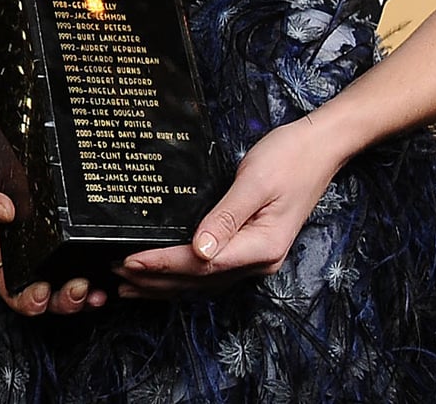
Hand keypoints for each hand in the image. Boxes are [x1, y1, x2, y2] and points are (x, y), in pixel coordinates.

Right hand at [0, 103, 101, 316]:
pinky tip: (113, 261)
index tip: (41, 292)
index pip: (13, 286)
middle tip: (79, 290)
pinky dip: (103, 260)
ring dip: (88, 293)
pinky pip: (91, 243)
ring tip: (98, 290)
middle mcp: (32, 240)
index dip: (28, 301)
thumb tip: (5, 214)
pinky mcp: (75, 210)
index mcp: (1, 241)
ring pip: (74, 273)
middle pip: (50, 290)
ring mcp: (56, 227)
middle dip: (65, 302)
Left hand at [117, 117, 340, 297]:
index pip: (201, 264)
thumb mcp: (255, 182)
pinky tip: (164, 275)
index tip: (129, 261)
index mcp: (261, 247)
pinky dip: (184, 275)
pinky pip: (212, 271)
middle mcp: (259, 261)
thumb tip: (199, 250)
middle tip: (115, 276)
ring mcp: (256, 258)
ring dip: (166, 284)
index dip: (163, 264)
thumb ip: (226, 217)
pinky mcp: (251, 248)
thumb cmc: (289, 159)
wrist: (319, 149)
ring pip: (204, 281)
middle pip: (199, 280)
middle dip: (156, 280)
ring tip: (129, 285)